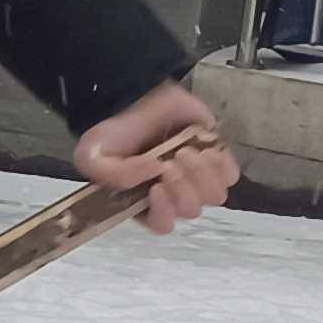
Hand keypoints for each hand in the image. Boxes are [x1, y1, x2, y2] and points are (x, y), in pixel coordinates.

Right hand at [74, 79, 236, 231]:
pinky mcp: (217, 161)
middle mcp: (173, 196)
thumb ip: (114, 175)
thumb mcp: (92, 155)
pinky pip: (230, 176)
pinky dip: (219, 164)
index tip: (156, 186)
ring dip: (200, 173)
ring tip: (185, 151)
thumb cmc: (113, 132)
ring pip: (214, 196)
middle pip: (190, 210)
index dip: (164, 211)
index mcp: (143, 203)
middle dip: (181, 186)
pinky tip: (203, 149)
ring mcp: (197, 180)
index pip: (162, 225)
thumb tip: (156, 169)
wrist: (134, 97)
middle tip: (169, 160)